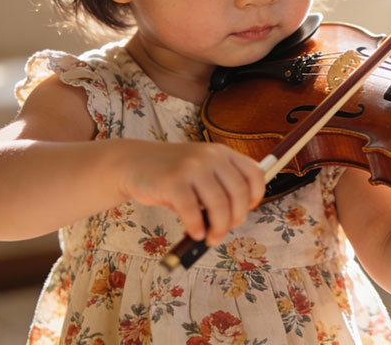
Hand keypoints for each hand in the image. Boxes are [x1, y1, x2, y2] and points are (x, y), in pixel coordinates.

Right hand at [119, 141, 264, 244]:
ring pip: (219, 204)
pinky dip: (196, 227)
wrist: (135, 162)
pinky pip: (192, 211)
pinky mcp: (173, 181)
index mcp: (223, 153)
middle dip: (235, 219)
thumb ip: (220, 188)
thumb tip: (233, 221)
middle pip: (239, 193)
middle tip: (223, 232)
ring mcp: (192, 166)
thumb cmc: (173, 175)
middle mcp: (211, 156)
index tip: (244, 212)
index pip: (255, 174)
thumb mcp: (203, 171)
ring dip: (218, 228)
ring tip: (210, 238)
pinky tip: (194, 233)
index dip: (255, 197)